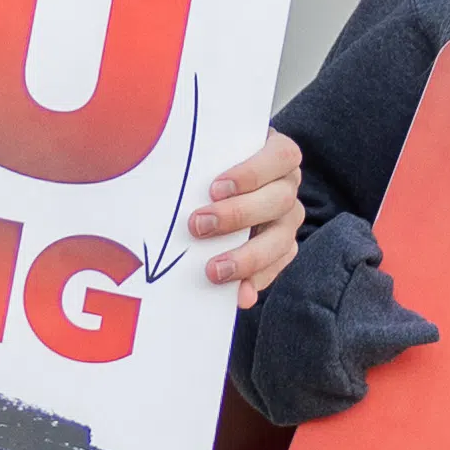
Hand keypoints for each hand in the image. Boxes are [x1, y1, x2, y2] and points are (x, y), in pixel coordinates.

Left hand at [192, 127, 309, 301]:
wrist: (210, 186)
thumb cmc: (208, 163)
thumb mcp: (206, 154)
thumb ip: (198, 159)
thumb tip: (161, 167)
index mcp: (277, 154)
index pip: (281, 156)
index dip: (252, 173)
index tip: (215, 188)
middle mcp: (288, 186)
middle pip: (280, 200)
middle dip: (238, 216)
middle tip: (197, 226)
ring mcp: (288, 219)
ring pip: (281, 239)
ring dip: (247, 256)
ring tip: (214, 270)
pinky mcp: (282, 248)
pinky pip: (277, 267)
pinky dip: (257, 281)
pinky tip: (239, 295)